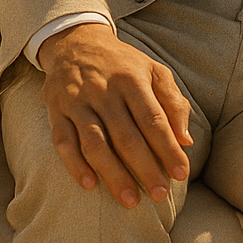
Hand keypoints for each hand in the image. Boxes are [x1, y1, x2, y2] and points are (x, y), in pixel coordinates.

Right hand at [38, 22, 192, 207]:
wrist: (77, 42)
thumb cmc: (124, 64)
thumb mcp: (155, 71)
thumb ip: (174, 102)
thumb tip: (186, 140)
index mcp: (133, 79)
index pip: (154, 119)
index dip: (168, 148)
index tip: (181, 174)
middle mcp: (105, 90)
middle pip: (126, 136)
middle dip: (145, 168)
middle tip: (160, 195)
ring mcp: (78, 101)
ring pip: (95, 143)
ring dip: (112, 174)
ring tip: (129, 200)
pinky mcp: (56, 110)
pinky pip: (63, 141)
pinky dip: (74, 165)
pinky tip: (89, 185)